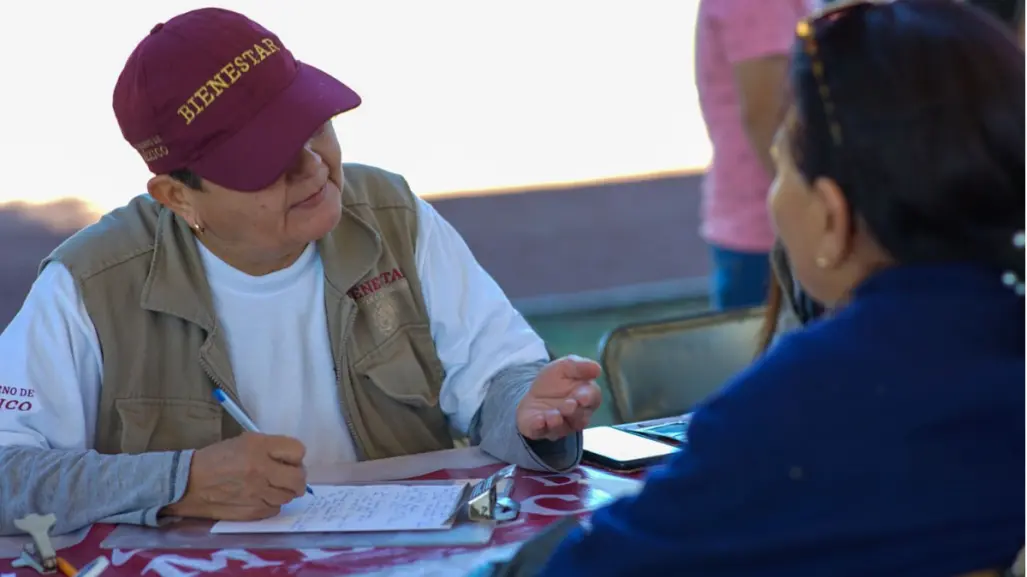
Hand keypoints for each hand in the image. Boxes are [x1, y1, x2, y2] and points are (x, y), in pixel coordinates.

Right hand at [162, 432, 307, 520]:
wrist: (188, 483)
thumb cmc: (217, 458)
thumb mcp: (245, 441)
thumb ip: (271, 448)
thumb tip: (292, 460)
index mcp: (259, 447)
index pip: (298, 450)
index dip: (295, 456)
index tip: (288, 459)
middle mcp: (261, 470)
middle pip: (299, 478)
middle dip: (297, 478)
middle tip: (288, 477)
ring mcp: (257, 493)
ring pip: (288, 496)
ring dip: (284, 491)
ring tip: (270, 487)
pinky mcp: (251, 512)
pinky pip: (274, 509)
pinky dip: (271, 504)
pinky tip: (259, 498)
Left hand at [517, 355, 602, 440]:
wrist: (530, 394)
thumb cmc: (553, 381)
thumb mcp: (564, 367)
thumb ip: (579, 366)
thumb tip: (597, 368)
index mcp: (585, 398)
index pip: (593, 399)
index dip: (588, 398)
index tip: (582, 397)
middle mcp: (575, 416)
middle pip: (580, 417)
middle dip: (574, 411)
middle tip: (568, 404)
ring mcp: (557, 426)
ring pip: (562, 428)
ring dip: (558, 421)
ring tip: (553, 416)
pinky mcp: (540, 430)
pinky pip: (540, 431)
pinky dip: (539, 427)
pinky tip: (538, 421)